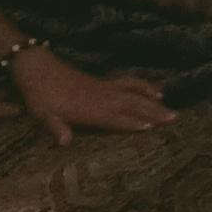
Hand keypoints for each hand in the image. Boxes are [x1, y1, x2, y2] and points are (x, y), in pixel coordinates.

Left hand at [9, 44, 170, 143]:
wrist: (37, 69)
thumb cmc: (39, 96)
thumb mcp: (42, 114)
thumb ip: (55, 127)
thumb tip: (64, 142)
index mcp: (89, 109)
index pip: (114, 118)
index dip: (131, 123)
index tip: (151, 128)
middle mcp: (102, 98)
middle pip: (132, 106)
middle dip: (153, 113)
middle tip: (174, 120)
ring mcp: (105, 89)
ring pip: (135, 95)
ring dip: (154, 103)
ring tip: (173, 111)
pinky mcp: (104, 83)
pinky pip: (129, 84)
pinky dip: (144, 87)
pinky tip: (157, 91)